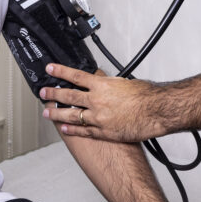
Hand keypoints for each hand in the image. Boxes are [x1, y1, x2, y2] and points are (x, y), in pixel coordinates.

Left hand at [39, 63, 167, 141]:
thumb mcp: (124, 82)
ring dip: (57, 114)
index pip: (75, 76)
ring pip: (72, 116)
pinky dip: (73, 131)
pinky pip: (85, 132)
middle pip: (69, 96)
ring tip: (47, 113)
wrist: (157, 111)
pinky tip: (65, 130)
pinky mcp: (105, 132)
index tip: (50, 69)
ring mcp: (99, 118)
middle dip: (53, 94)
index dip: (60, 72)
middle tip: (44, 93)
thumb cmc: (146, 96)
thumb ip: (109, 84)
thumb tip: (102, 82)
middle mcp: (97, 101)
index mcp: (102, 85)